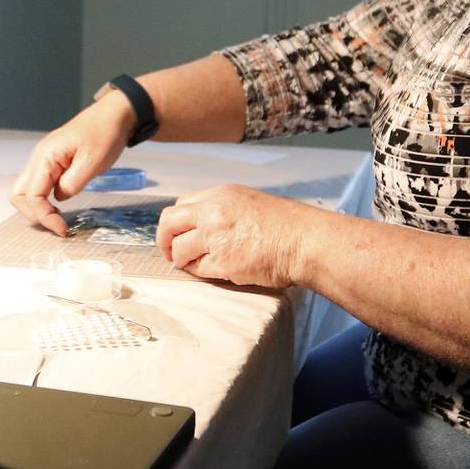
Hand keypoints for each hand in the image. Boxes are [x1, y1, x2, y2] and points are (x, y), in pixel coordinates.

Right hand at [9, 94, 135, 234]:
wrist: (113, 115)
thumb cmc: (104, 133)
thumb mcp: (92, 163)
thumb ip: (72, 184)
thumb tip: (59, 199)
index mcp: (46, 157)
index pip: (32, 196)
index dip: (44, 216)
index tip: (62, 229)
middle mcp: (39, 158)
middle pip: (19, 195)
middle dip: (34, 214)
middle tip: (57, 224)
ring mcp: (43, 160)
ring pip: (25, 191)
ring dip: (38, 208)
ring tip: (59, 218)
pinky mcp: (51, 163)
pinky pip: (38, 185)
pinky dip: (44, 200)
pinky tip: (59, 205)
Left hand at [156, 184, 316, 287]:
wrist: (305, 242)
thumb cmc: (285, 226)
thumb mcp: (248, 202)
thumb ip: (222, 209)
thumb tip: (201, 225)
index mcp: (220, 195)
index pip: (181, 205)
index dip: (175, 222)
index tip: (176, 233)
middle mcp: (212, 212)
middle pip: (169, 223)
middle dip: (164, 240)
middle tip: (169, 252)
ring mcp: (215, 237)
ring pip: (179, 249)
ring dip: (181, 259)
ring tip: (192, 264)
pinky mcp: (223, 263)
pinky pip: (198, 270)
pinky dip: (199, 272)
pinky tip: (212, 271)